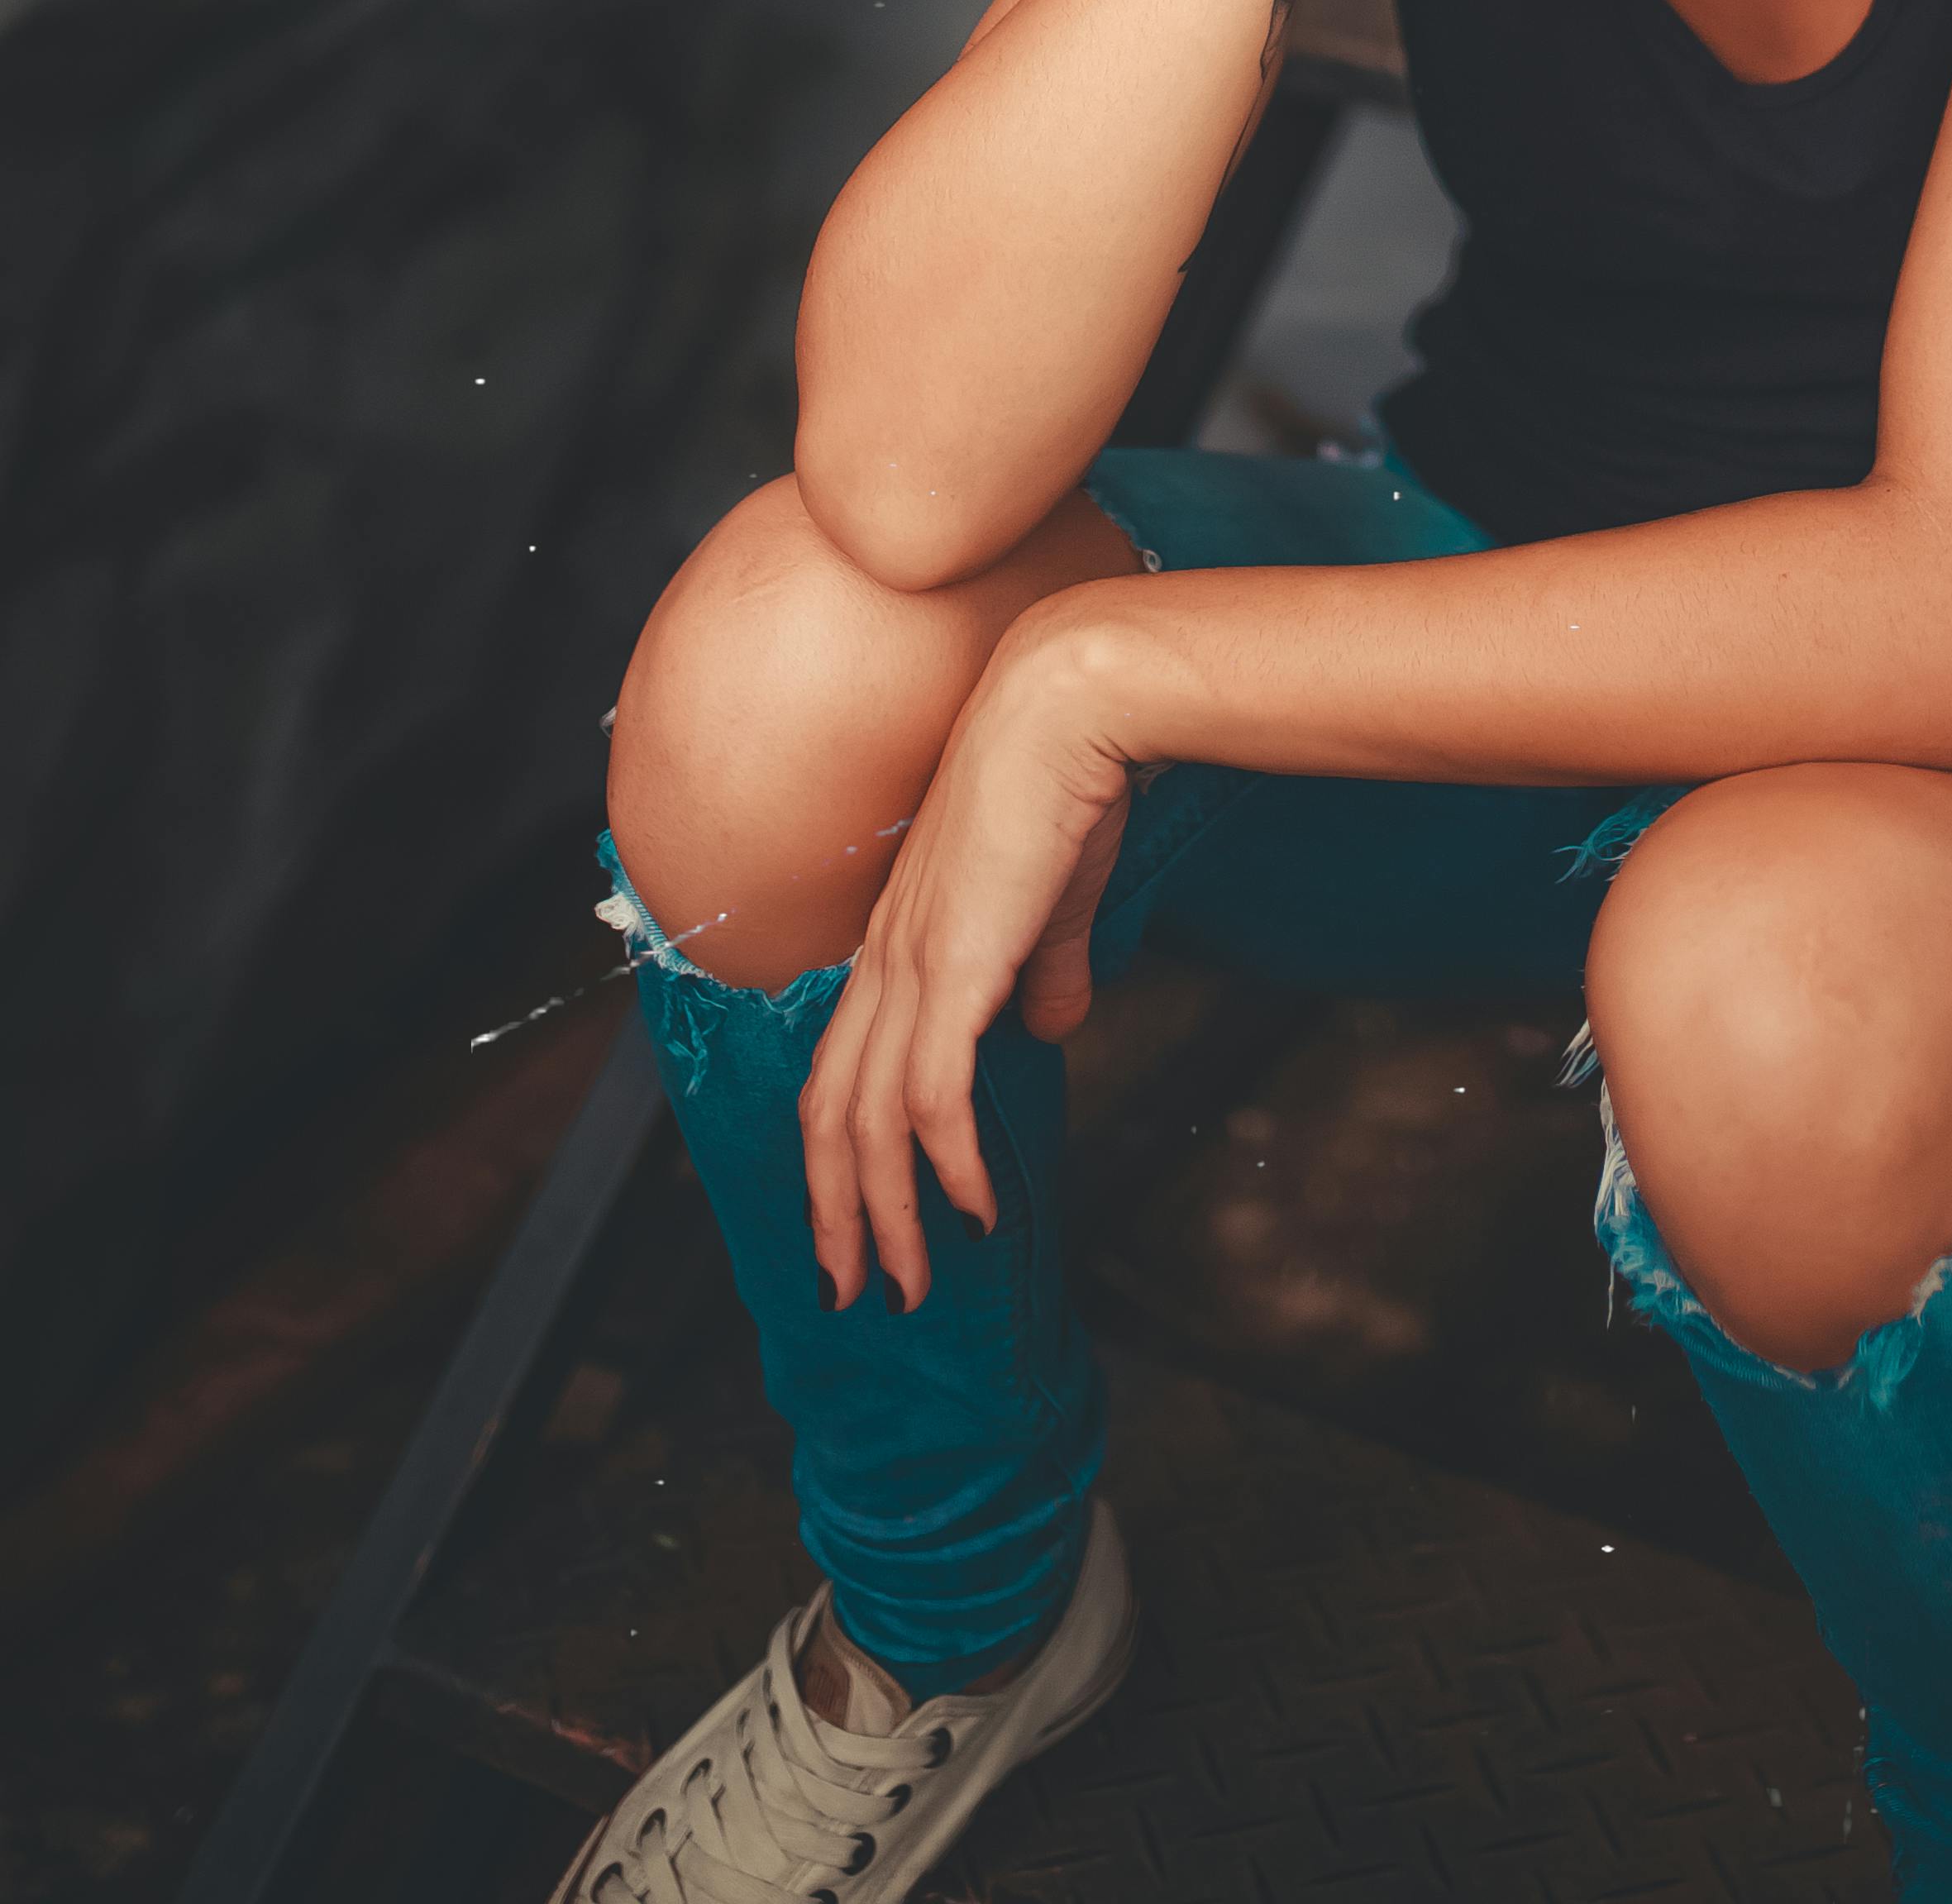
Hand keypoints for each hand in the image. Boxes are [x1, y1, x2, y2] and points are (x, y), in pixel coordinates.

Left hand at [797, 609, 1142, 1310]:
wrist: (1073, 708)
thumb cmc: (1069, 784)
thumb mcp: (1058, 901)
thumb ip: (1048, 969)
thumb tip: (1054, 1026)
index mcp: (901, 941)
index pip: (840, 1070)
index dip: (839, 1155)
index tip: (860, 1225)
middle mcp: (886, 959)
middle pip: (829, 1115)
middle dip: (837, 1215)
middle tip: (856, 1293)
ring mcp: (913, 964)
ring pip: (867, 1124)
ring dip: (887, 1216)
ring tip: (916, 1285)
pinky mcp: (954, 967)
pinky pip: (933, 1098)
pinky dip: (948, 1168)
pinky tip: (977, 1213)